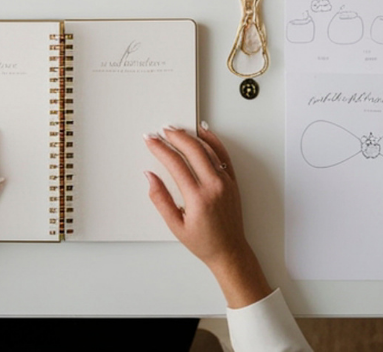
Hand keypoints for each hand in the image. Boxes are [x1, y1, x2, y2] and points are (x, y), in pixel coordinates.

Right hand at [144, 123, 271, 308]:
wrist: (229, 251)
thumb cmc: (203, 242)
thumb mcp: (175, 225)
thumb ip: (160, 199)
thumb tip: (149, 176)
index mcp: (197, 198)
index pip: (175, 163)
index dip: (160, 148)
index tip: (150, 140)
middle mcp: (213, 186)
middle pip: (192, 150)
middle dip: (174, 136)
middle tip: (162, 131)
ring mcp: (225, 182)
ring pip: (208, 149)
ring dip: (191, 136)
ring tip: (177, 130)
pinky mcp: (232, 181)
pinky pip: (223, 155)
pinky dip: (213, 141)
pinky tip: (204, 132)